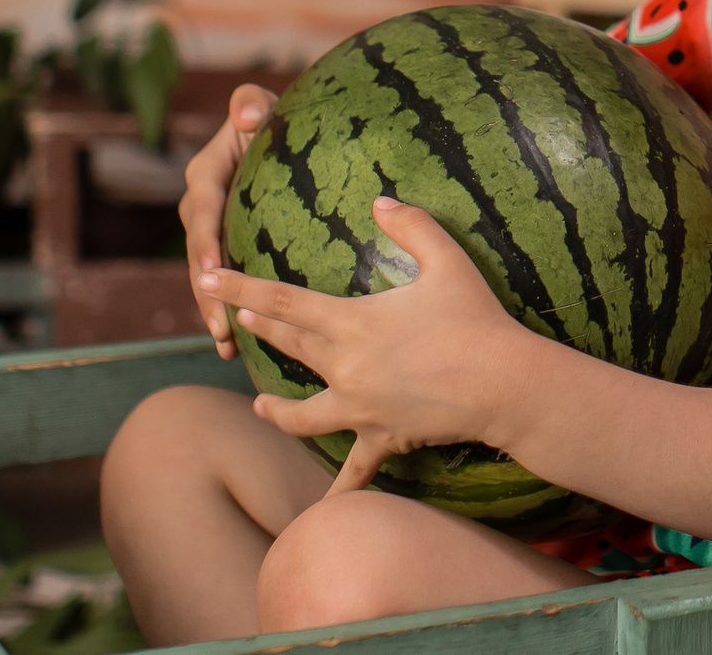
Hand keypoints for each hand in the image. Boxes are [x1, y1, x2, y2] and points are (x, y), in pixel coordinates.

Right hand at [182, 82, 277, 355]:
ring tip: (226, 346)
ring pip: (207, 277)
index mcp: (205, 175)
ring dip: (214, 311)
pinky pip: (223, 282)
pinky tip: (238, 347)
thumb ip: (251, 105)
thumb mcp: (262, 104)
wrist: (282, 136)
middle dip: (207, 293)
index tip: (211, 270)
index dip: (204, 242)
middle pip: (199, 256)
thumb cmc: (274, 116)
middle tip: (221, 328)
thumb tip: (248, 116)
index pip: (202, 212)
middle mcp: (201, 207)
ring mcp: (212, 232)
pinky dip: (228, 309)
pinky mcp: (227, 249)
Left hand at [201, 197, 534, 495]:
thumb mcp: (447, 261)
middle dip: (261, 331)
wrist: (503, 383)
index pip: (283, 302)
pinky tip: (320, 511)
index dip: (241, 289)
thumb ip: (412, 225)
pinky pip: (354, 471)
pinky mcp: (383, 438)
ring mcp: (360, 409)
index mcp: (353, 323)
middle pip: (290, 348)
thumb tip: (381, 201)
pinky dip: (338, 490)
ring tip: (260, 405)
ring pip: (301, 415)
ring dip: (276, 410)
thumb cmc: (476, 318)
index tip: (207, 280)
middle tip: (239, 319)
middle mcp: (346, 368)